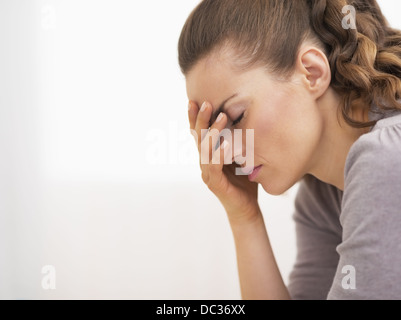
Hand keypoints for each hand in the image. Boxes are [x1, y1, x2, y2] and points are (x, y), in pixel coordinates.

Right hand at [188, 100, 260, 223]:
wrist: (245, 208)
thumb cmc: (244, 182)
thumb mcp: (241, 157)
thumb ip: (238, 142)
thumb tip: (246, 120)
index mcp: (209, 155)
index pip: (199, 133)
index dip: (194, 118)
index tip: (194, 100)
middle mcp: (205, 162)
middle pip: (198, 137)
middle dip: (201, 119)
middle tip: (206, 102)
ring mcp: (208, 173)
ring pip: (206, 149)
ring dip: (213, 131)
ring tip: (221, 116)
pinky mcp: (215, 183)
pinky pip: (215, 166)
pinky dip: (219, 153)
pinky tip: (226, 143)